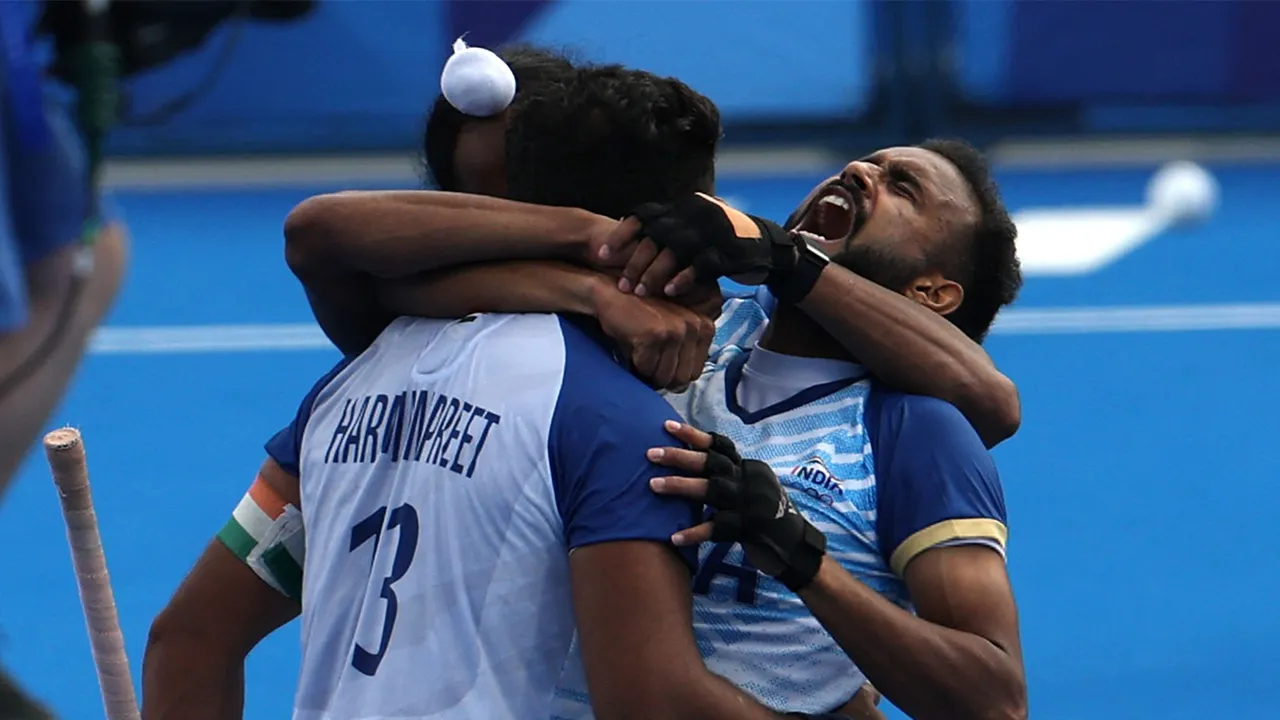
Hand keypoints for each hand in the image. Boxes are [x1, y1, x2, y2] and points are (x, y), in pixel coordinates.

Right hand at [591, 283, 713, 390]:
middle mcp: (695, 327)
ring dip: (646, 371)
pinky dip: (634, 364)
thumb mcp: (674, 330)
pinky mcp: (655, 335)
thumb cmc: (642, 316)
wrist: (614, 295)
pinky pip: (645, 369)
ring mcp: (676, 330)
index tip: (659, 360)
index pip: (694, 373)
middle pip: (680, 378)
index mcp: (705, 327)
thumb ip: (685, 354)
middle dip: (660, 376)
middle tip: (647, 360)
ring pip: (663, 377)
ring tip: (640, 351)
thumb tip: (681, 388)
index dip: (672, 374)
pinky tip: (632, 344)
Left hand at [593, 194, 798, 298]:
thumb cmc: (721, 242)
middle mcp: (697, 212)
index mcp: (684, 207)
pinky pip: (702, 264)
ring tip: (641, 293)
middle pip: (657, 235)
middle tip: (622, 284)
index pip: (645, 214)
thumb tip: (625, 236)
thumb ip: (667, 231)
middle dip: (635, 261)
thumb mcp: (693, 230)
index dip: (621, 234)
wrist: (768, 246)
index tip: (601, 255)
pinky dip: (684, 278)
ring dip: (655, 272)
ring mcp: (715, 230)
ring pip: (676, 249)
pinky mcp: (730, 250)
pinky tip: (670, 291)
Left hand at [646, 421, 827, 590]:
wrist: (796, 550)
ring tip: (653, 485)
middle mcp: (750, 481)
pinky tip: (674, 537)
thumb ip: (729, 477)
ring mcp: (751, 504)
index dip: (694, 436)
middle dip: (680, 456)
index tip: (667, 426)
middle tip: (651, 453)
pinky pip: (718, 528)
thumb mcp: (751, 489)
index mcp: (750, 469)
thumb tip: (691, 462)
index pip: (720, 446)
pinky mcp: (750, 529)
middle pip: (712, 462)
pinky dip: (695, 532)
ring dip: (681, 486)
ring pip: (712, 489)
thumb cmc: (768, 518)